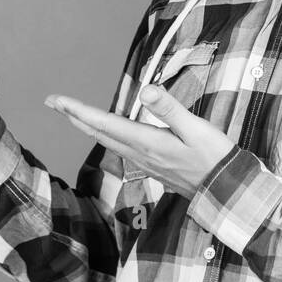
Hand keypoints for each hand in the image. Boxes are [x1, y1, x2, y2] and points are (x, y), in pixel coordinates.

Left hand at [44, 85, 236, 200]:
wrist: (228, 191)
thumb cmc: (215, 158)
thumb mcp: (196, 129)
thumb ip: (170, 109)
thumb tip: (145, 90)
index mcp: (146, 142)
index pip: (104, 123)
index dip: (78, 110)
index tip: (57, 100)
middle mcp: (140, 154)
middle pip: (99, 132)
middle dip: (74, 117)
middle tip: (53, 102)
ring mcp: (145, 162)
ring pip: (108, 141)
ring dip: (88, 126)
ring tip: (73, 115)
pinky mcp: (154, 166)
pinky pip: (121, 148)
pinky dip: (107, 136)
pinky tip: (108, 133)